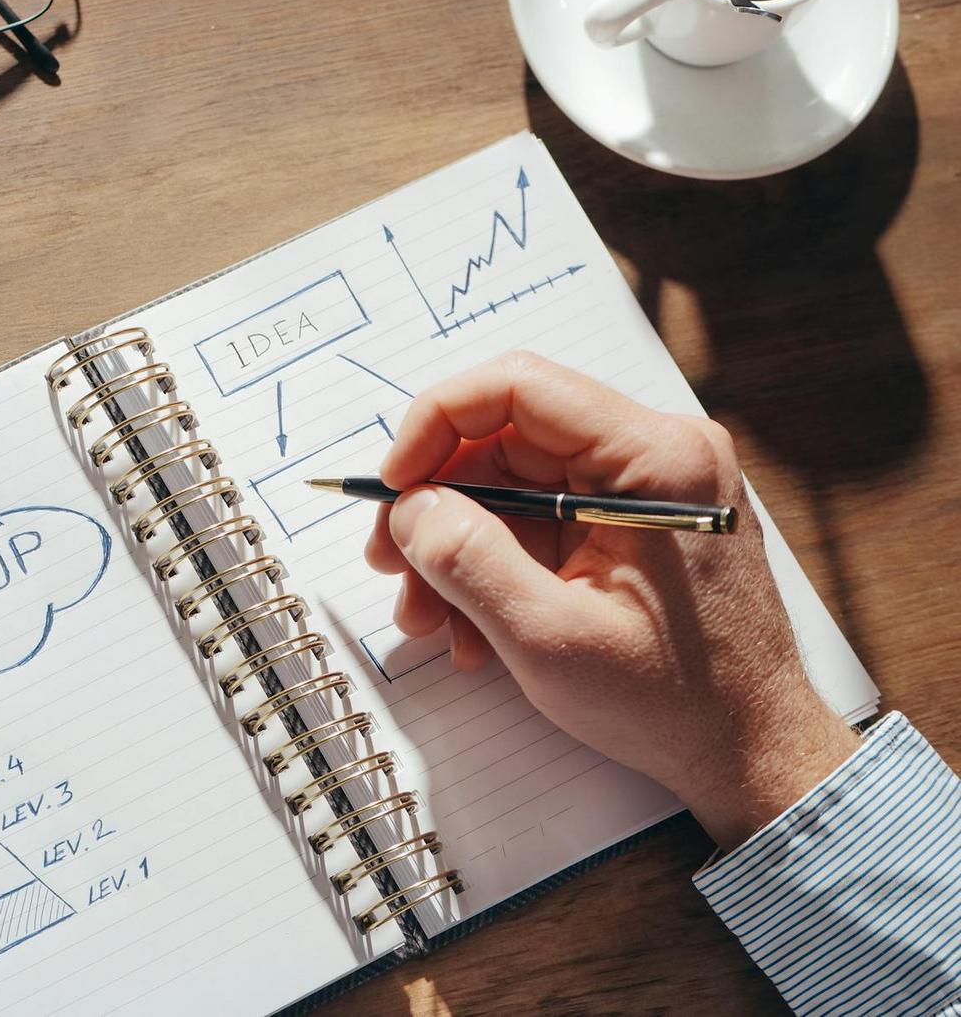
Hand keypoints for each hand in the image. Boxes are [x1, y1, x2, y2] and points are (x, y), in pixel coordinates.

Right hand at [364, 352, 856, 849]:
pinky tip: (472, 628)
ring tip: (428, 618)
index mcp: (658, 458)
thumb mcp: (551, 638)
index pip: (520, 387)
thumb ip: (470, 563)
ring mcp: (645, 487)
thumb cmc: (675, 703)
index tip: (394, 485)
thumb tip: (411, 507)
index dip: (437, 423)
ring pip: (510, 484)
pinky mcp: (631, 522)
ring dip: (456, 547)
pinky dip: (492, 566)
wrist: (750, 752)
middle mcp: (657, 454)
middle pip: (505, 439)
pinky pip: (536, 520)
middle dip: (437, 505)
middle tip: (390, 562)